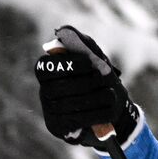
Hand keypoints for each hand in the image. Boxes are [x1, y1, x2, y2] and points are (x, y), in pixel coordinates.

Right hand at [33, 26, 139, 145]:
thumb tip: (62, 31)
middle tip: (107, 80)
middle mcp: (43, 91)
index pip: (45, 67)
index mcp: (48, 71)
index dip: (67, 65)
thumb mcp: (96, 58)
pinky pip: (76, 121)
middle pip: (58, 88)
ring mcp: (49, 111)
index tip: (90, 63)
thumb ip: (82, 44)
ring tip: (111, 94)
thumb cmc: (101, 79)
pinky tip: (108, 110)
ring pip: (69, 105)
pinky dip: (96, 114)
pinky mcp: (58, 127)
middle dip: (86, 83)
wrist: (114, 111)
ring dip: (95, 98)